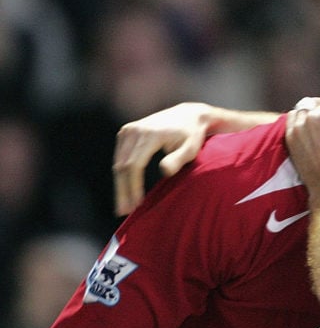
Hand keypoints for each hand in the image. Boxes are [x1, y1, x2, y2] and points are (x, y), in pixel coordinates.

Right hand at [113, 102, 214, 216]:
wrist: (188, 115)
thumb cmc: (192, 136)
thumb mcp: (191, 148)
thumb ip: (178, 159)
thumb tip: (163, 171)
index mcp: (151, 133)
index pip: (135, 165)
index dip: (133, 186)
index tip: (136, 204)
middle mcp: (136, 129)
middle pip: (123, 166)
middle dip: (124, 190)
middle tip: (124, 212)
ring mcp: (128, 129)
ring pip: (118, 163)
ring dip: (120, 186)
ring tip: (124, 207)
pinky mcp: (125, 132)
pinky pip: (120, 158)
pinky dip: (121, 175)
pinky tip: (125, 191)